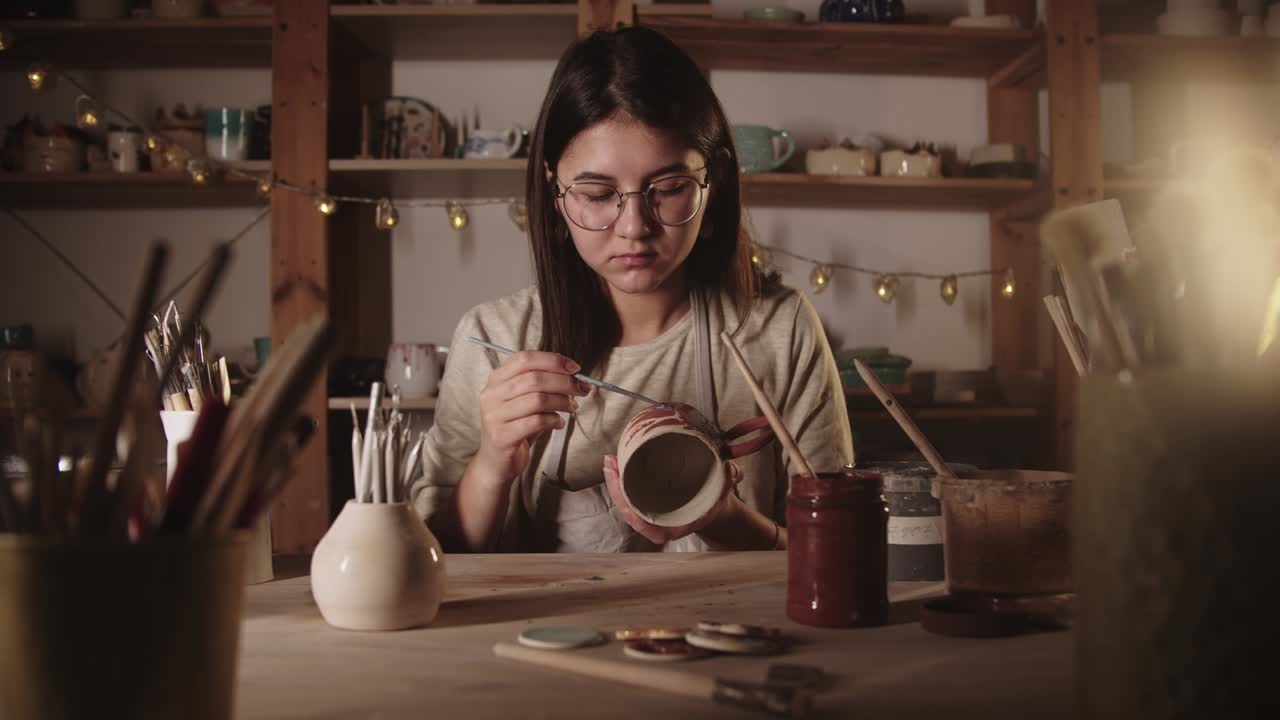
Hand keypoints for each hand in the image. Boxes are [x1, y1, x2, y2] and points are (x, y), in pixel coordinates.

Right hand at [474, 350, 589, 484]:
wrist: (495, 461)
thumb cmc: (515, 426)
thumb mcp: (524, 399)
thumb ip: (542, 384)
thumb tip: (573, 375)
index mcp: (496, 379)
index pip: (525, 358)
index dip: (553, 360)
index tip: (575, 368)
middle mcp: (492, 394)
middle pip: (534, 378)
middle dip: (564, 382)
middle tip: (581, 389)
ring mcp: (494, 415)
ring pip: (537, 399)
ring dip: (562, 402)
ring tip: (572, 408)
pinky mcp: (502, 436)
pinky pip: (536, 421)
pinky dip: (554, 420)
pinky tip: (559, 423)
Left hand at [602, 454, 741, 544]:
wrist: (712, 508)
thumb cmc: (713, 501)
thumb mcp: (723, 491)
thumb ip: (728, 480)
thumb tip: (730, 468)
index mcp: (669, 529)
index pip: (640, 521)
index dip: (626, 503)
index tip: (619, 484)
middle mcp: (656, 524)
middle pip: (628, 508)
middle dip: (615, 486)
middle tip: (610, 461)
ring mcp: (649, 514)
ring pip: (625, 501)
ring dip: (614, 480)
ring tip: (609, 459)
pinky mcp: (646, 502)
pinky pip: (628, 494)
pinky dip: (620, 480)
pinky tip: (614, 464)